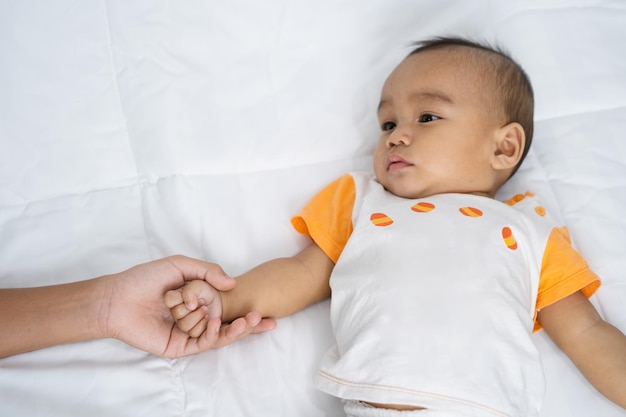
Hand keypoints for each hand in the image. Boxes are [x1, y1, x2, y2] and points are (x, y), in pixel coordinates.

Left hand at [101, 255, 275, 357]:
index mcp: (198, 301)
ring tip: (247, 320)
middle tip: (263, 318)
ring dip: (234, 329)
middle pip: (228, 325)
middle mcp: (196, 318)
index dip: (247, 311)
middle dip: (248, 325)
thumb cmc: (145, 279)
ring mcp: (189, 333)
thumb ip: (208, 272)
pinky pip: (202, 343)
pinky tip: (217, 324)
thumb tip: (232, 283)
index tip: (267, 311)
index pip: (228, 307)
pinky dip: (213, 335)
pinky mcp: (179, 346)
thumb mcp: (180, 266)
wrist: (119, 298)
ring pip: (218, 335)